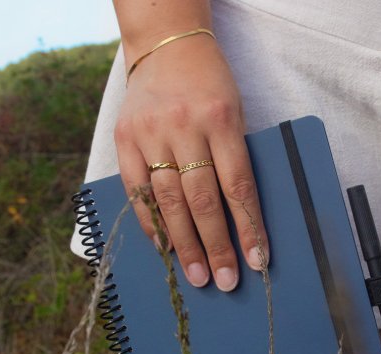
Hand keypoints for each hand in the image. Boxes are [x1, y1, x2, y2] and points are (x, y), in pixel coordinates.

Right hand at [114, 33, 268, 290]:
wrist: (167, 45)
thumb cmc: (210, 85)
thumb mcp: (235, 113)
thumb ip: (233, 160)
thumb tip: (237, 220)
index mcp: (222, 119)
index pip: (238, 186)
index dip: (248, 228)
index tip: (256, 262)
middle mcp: (184, 127)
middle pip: (201, 200)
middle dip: (215, 246)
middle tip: (222, 281)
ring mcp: (150, 133)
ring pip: (168, 200)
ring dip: (183, 243)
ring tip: (196, 274)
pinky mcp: (124, 138)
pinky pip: (137, 190)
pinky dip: (150, 222)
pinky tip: (163, 246)